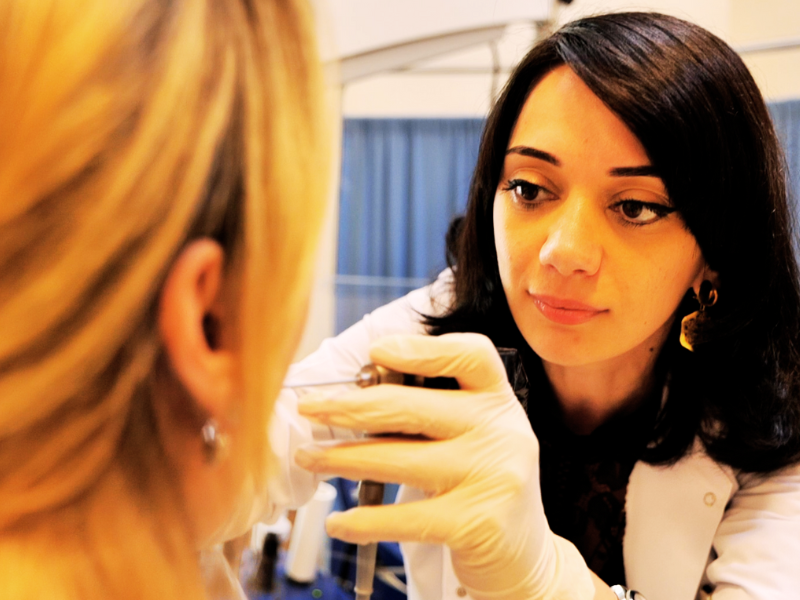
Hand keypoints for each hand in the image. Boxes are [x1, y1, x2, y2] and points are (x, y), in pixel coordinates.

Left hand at [294, 333, 594, 599]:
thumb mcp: (474, 434)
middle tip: (310, 408)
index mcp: (498, 400)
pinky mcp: (474, 524)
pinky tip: (337, 521)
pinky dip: (361, 521)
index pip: (471, 356)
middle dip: (350, 406)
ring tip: (308, 458)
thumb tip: (352, 393)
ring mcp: (490, 477)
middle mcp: (499, 432)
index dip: (423, 349)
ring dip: (340, 458)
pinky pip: (402, 518)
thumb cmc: (481, 482)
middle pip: (414, 406)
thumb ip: (433, 408)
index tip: (377, 351)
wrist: (524, 554)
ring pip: (397, 459)